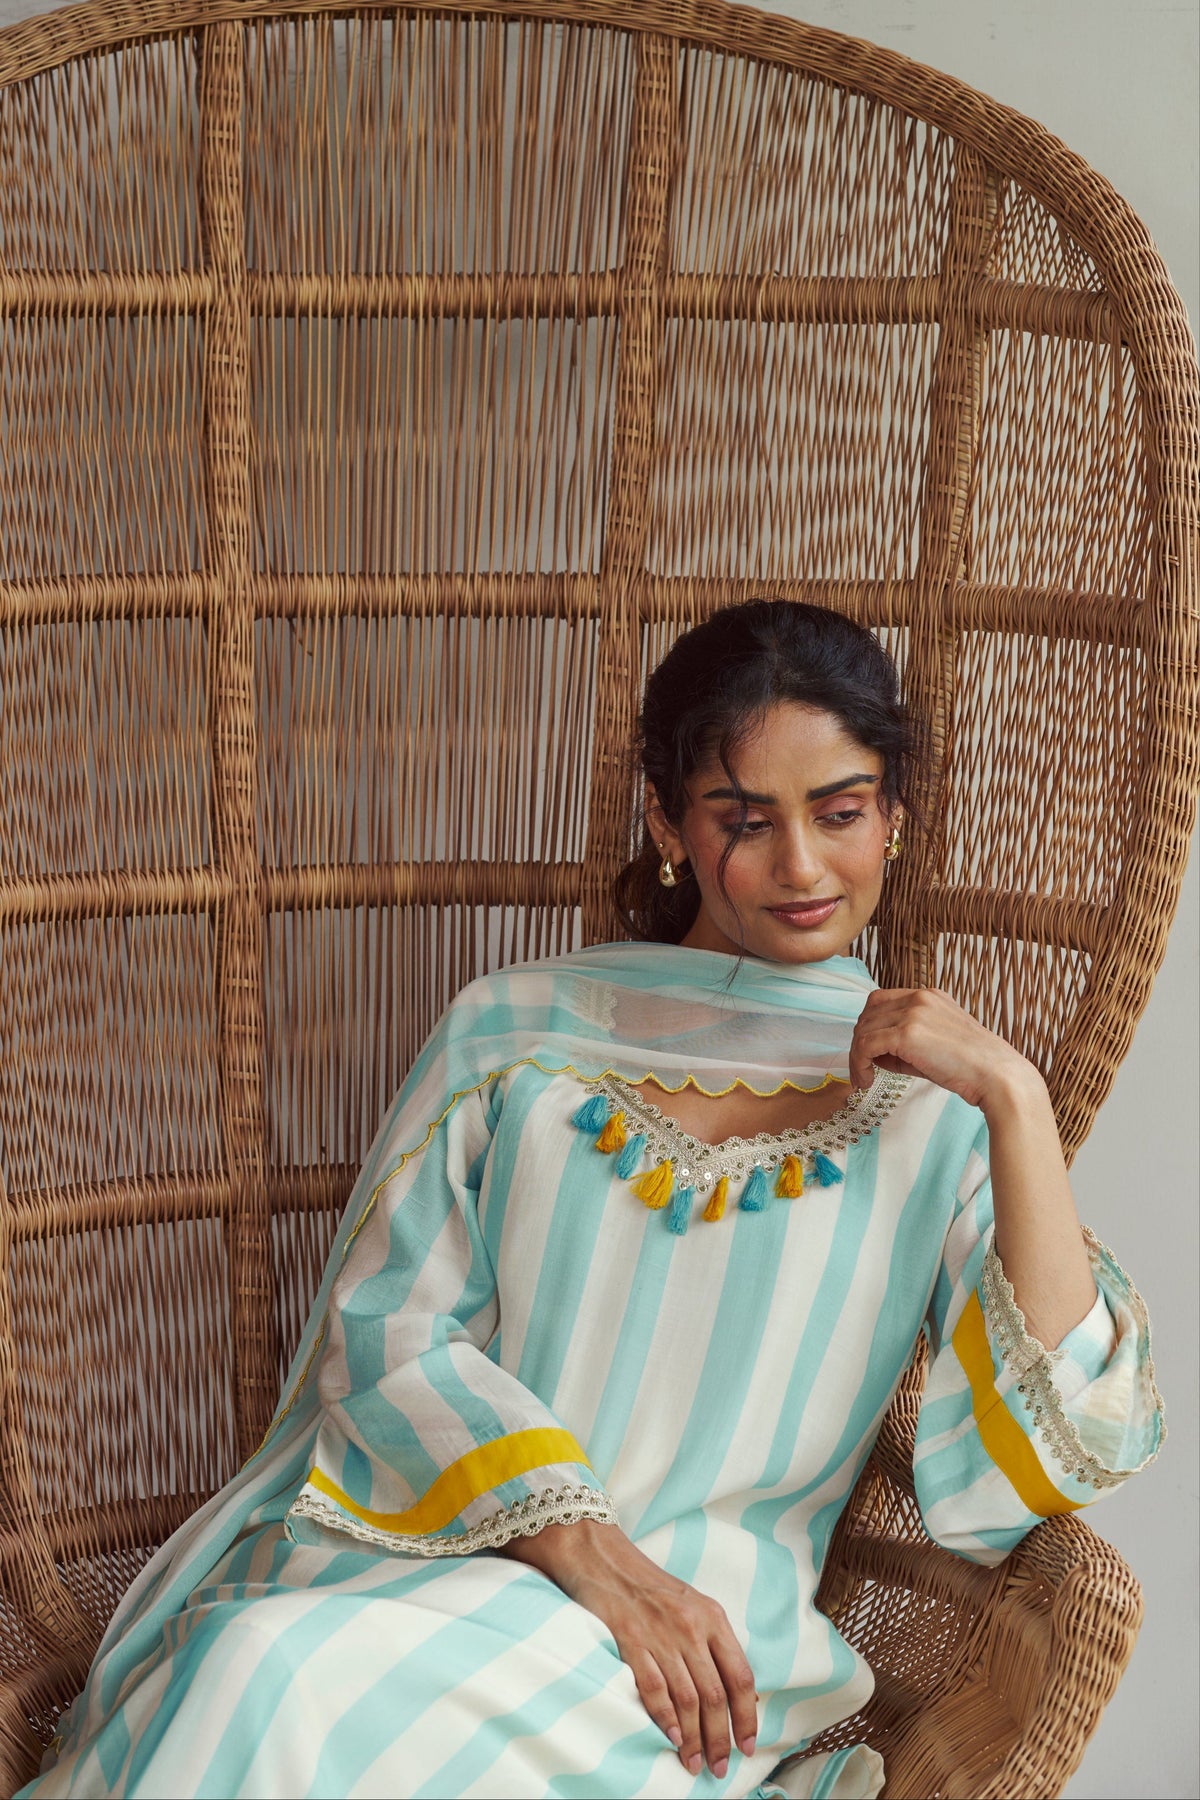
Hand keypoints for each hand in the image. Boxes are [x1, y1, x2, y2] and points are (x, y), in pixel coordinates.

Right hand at [500, 1519, 756, 1777]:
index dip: (747, 1715)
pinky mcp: (630, 1639)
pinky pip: (655, 1687)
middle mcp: (691, 1626)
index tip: (747, 1744)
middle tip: (720, 1767)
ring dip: (695, 1738)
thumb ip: (709, 1642)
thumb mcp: (690, 1605)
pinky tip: (672, 1737)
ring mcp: (661, 1633)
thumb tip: (730, 1693)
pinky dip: (665, 1717)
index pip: (741, 1675)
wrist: (601, 1555)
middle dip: (721, 1737)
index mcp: (712, 1617)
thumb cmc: (647, 1584)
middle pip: (716, 1694)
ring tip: (696, 1764)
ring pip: (688, 1698)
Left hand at [848, 987, 1038, 1114]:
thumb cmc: (971, 1067)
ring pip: (864, 1029)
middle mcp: (919, 998)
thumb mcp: (934, 1045)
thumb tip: (873, 1054)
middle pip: (869, 1012)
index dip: (870, 1026)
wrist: (997, 1076)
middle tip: (862, 1067)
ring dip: (857, 1055)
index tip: (869, 1051)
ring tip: (863, 1078)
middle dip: (861, 1040)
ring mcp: (913, 1013)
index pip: (881, 1001)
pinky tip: (865, 1079)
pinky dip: (859, 1063)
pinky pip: (867, 1045)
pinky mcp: (907, 1033)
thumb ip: (904, 1043)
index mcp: (929, 996)